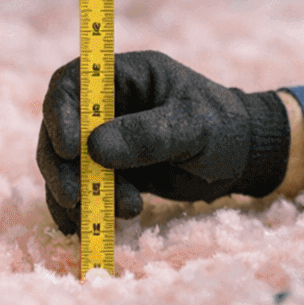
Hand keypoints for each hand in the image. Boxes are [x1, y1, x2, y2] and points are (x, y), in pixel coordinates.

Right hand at [36, 51, 290, 234]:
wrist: (243, 159)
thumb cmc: (224, 127)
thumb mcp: (194, 127)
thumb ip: (149, 135)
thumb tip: (94, 149)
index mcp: (126, 75)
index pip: (73, 84)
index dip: (60, 113)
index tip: (71, 150)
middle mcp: (108, 104)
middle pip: (60, 130)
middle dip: (63, 167)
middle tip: (77, 197)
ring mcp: (106, 138)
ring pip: (68, 165)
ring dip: (76, 193)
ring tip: (109, 216)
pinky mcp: (112, 170)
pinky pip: (83, 189)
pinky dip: (80, 210)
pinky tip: (88, 229)